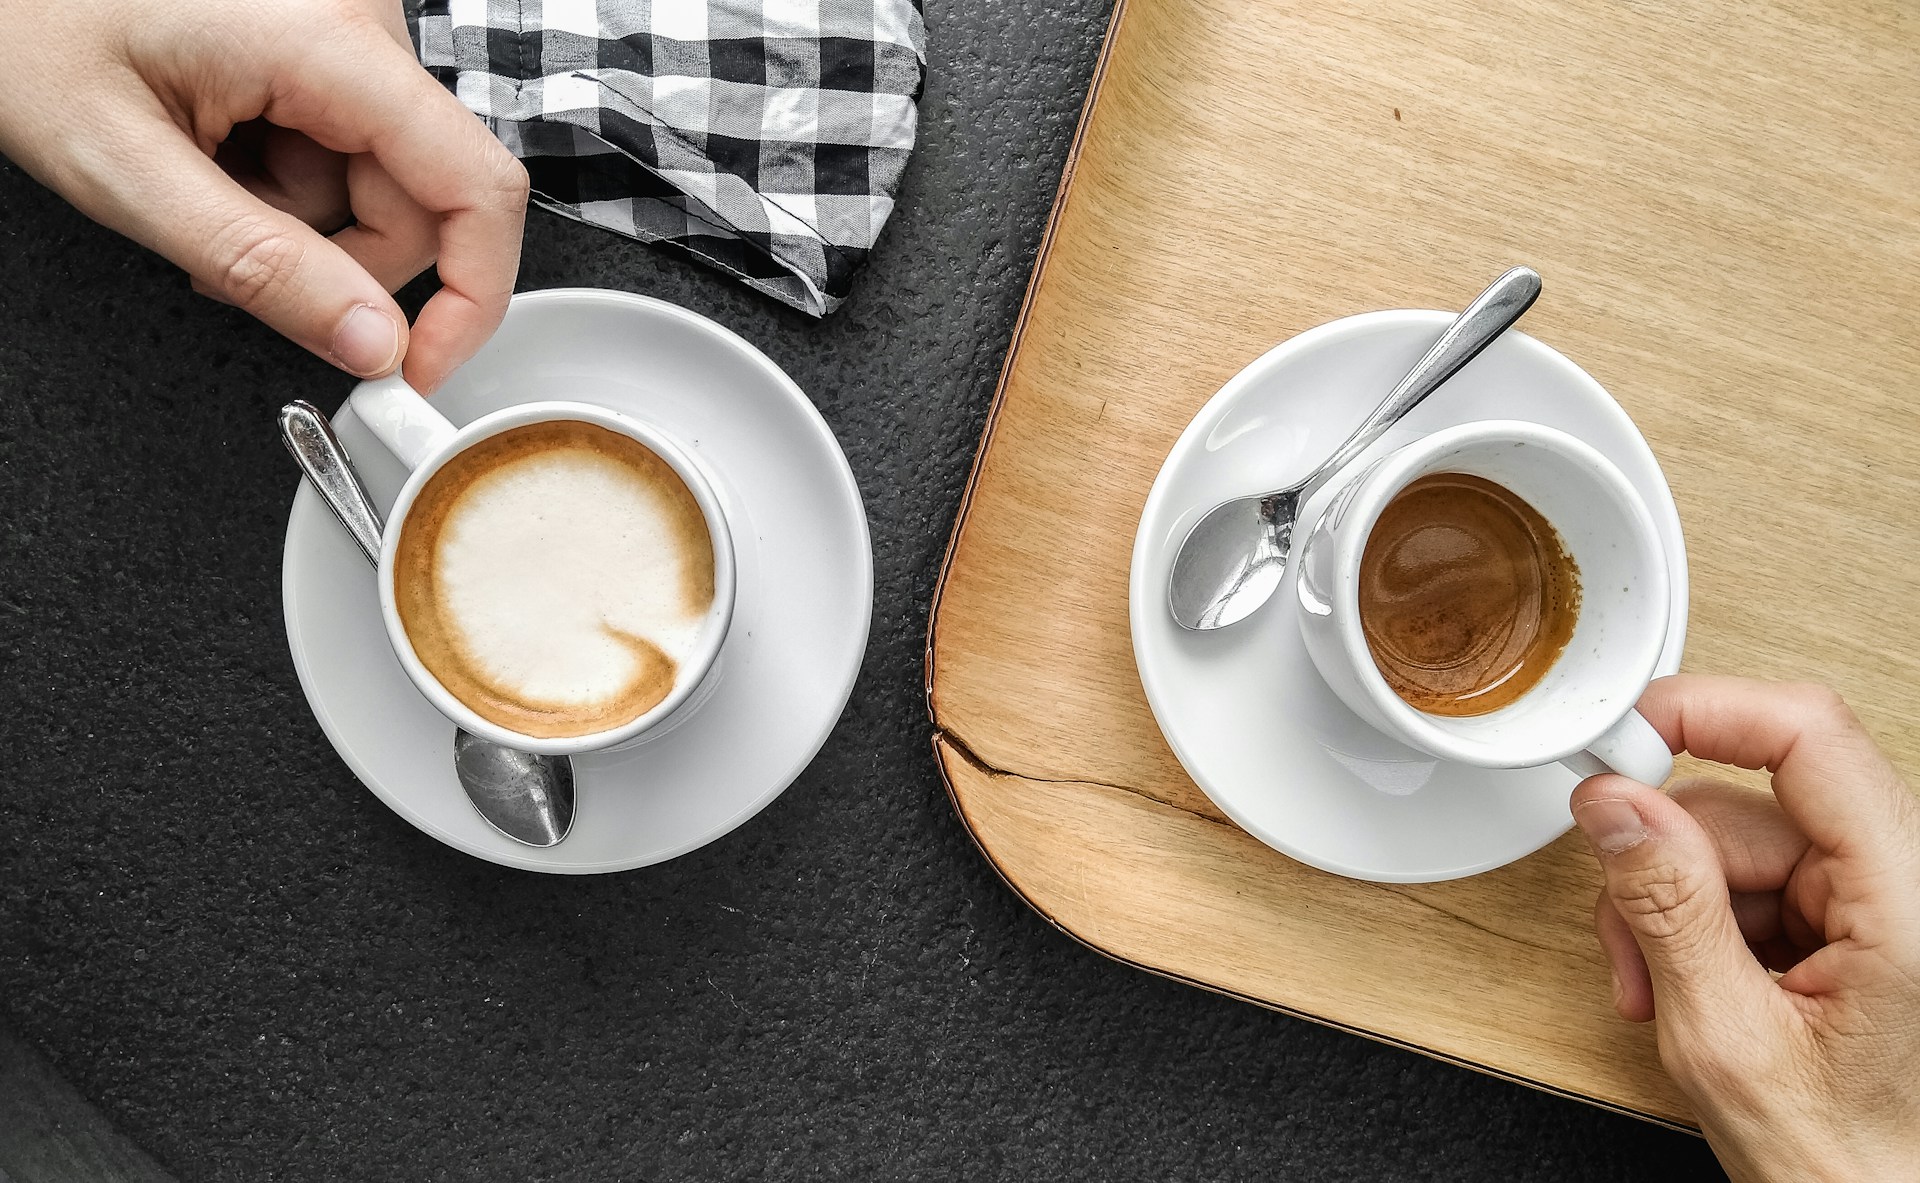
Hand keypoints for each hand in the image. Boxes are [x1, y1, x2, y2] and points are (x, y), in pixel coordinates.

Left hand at [0, 0, 527, 391]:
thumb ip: (259, 264)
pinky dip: (284, 182)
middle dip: (336, 260)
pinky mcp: (329, 48)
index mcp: (329, 40)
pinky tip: (214, 156)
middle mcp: (360, 24)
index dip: (471, 295)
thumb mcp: (125, 169)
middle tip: (226, 261)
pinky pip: (347, 151)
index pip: (475, 187)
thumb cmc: (24, 24)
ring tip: (198, 187)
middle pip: (422, 200)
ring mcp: (347, 33)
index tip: (420, 366)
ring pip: (379, 185)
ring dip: (297, 222)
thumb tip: (373, 342)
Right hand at [1572, 675, 1919, 1181]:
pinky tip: (1690, 992)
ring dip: (1670, 912)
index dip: (1706, 712)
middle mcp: (1904, 886)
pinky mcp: (1849, 921)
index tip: (1620, 737)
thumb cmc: (1848, 1166)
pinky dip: (1696, 930)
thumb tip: (1617, 807)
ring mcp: (1878, 902)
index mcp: (1908, 903)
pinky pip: (1743, 883)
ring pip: (1730, 844)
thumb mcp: (1726, 1040)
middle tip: (1631, 945)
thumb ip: (1668, 911)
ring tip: (1662, 995)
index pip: (1810, 738)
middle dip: (1664, 866)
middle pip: (1747, 803)